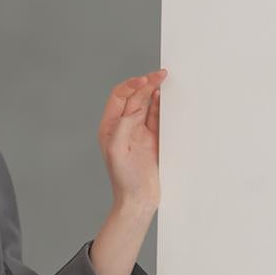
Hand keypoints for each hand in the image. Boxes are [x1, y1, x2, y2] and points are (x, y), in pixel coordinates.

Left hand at [98, 69, 163, 214]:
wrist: (138, 200)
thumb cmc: (124, 179)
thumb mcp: (117, 150)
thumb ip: (124, 125)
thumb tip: (136, 106)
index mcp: (110, 127)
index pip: (119, 97)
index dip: (131, 85)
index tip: (145, 81)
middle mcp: (123, 127)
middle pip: (134, 97)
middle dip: (146, 84)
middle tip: (161, 75)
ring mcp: (138, 132)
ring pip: (146, 104)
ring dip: (155, 91)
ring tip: (165, 81)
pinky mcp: (152, 138)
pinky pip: (157, 116)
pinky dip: (161, 105)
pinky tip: (165, 98)